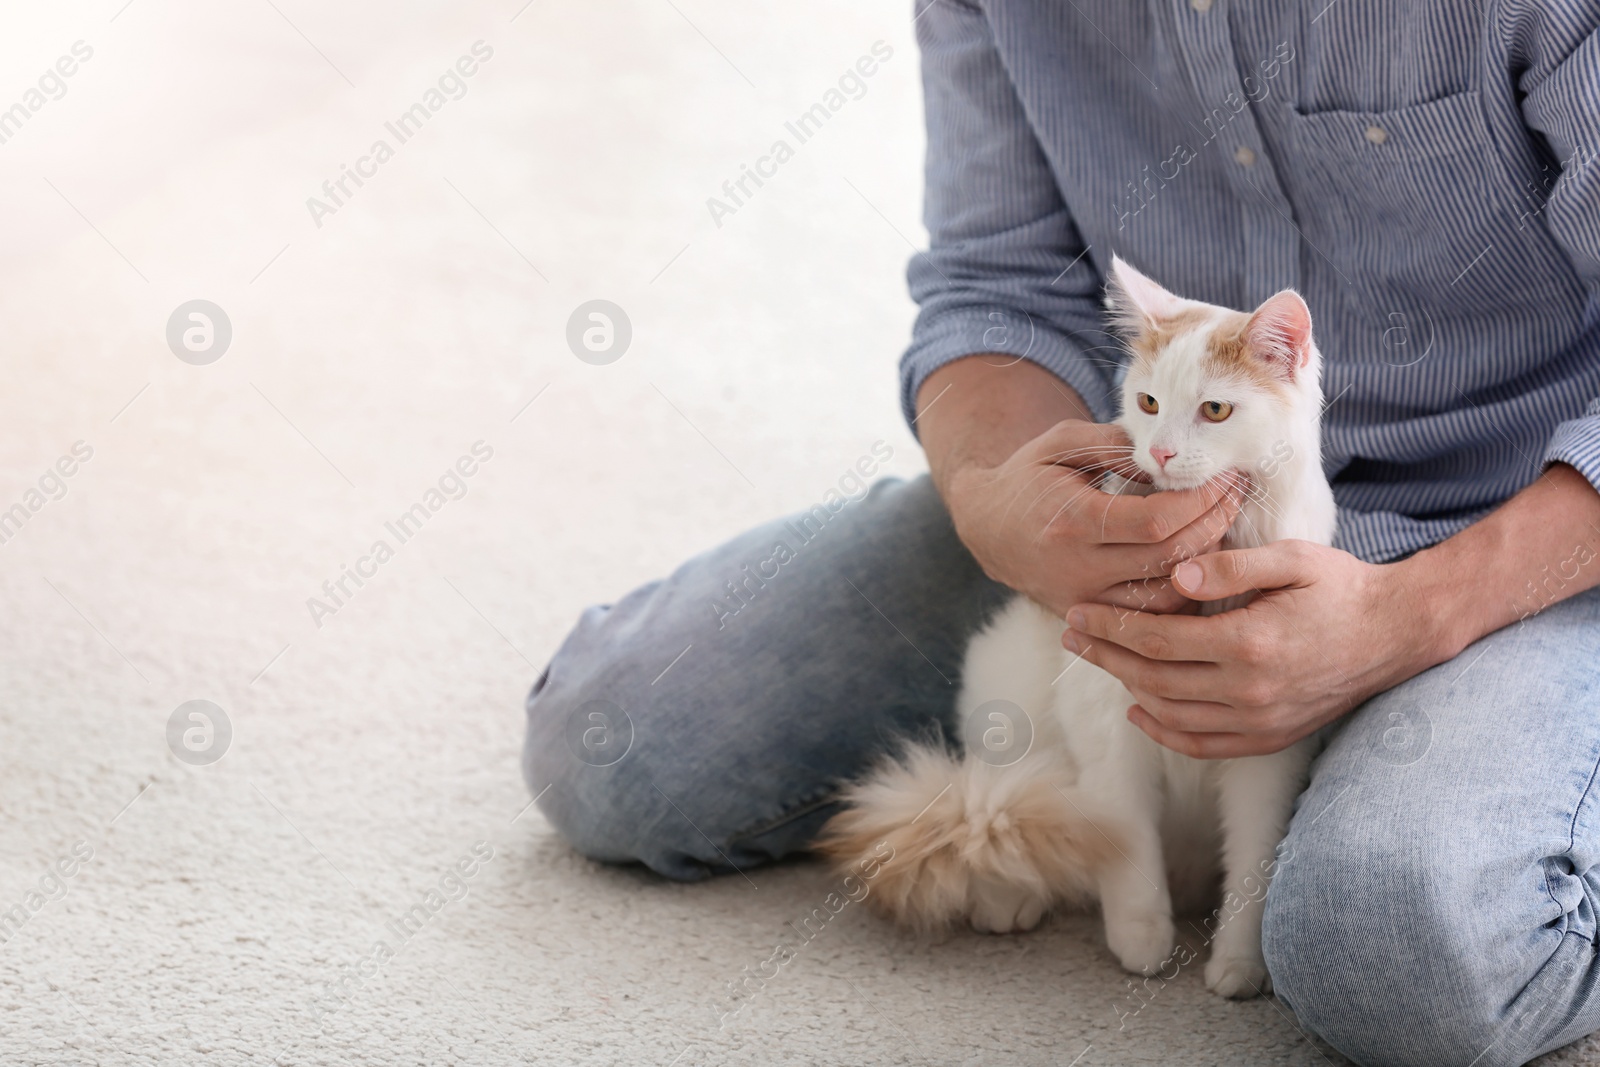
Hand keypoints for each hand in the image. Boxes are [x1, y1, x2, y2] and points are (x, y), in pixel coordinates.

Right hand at [944, 419, 1244, 616]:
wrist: (986, 526)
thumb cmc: (1030, 477)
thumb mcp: (1063, 443)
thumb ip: (1115, 444)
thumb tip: (1171, 455)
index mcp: (1072, 520)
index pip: (1157, 521)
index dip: (1202, 499)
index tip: (1225, 475)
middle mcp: (1078, 567)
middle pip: (1171, 558)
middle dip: (1216, 522)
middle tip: (1236, 493)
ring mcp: (1084, 599)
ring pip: (1168, 598)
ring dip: (1206, 564)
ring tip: (1221, 525)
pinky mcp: (1089, 616)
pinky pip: (1151, 617)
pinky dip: (1183, 594)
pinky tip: (1198, 561)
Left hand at [1060, 539, 1441, 757]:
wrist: (1396, 632)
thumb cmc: (1341, 586)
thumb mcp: (1291, 559)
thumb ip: (1230, 568)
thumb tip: (1174, 579)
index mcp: (1250, 643)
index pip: (1157, 640)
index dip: (1110, 628)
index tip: (1078, 613)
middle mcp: (1251, 690)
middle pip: (1154, 679)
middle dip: (1105, 656)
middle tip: (1071, 635)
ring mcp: (1261, 719)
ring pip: (1172, 714)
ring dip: (1128, 689)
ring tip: (1102, 661)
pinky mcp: (1271, 736)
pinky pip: (1203, 745)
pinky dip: (1165, 731)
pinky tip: (1142, 710)